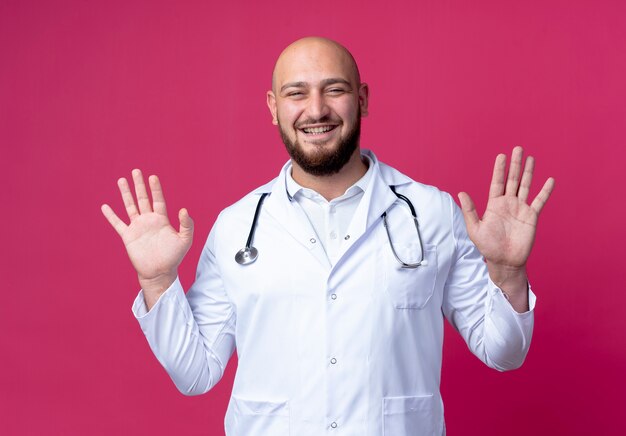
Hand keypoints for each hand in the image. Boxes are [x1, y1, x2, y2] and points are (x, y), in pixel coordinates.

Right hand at [101, 169, 192, 303]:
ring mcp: (137, 227)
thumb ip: (186, 225)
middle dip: (139, 185)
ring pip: (130, 206)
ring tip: (121, 180)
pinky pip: (118, 224)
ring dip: (125, 194)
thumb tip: (183, 209)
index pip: (158, 200)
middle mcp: (148, 220)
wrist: (160, 272)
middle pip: (143, 199)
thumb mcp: (185, 240)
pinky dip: (111, 216)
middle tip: (136, 171)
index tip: (152, 176)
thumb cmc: (174, 257)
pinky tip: (105, 206)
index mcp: (161, 220)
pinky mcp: (128, 236)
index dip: (155, 189)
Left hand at [457, 147, 553, 305]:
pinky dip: (545, 191)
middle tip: (518, 148)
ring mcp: (521, 209)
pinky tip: (550, 180)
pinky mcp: (532, 216)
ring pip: (525, 186)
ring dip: (528, 172)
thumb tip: (461, 193)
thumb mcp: (475, 229)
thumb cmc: (488, 247)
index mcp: (494, 204)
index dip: (499, 169)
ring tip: (531, 158)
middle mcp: (508, 203)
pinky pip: (540, 201)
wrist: (504, 261)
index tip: (501, 156)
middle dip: (515, 164)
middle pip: (512, 179)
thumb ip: (470, 211)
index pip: (497, 182)